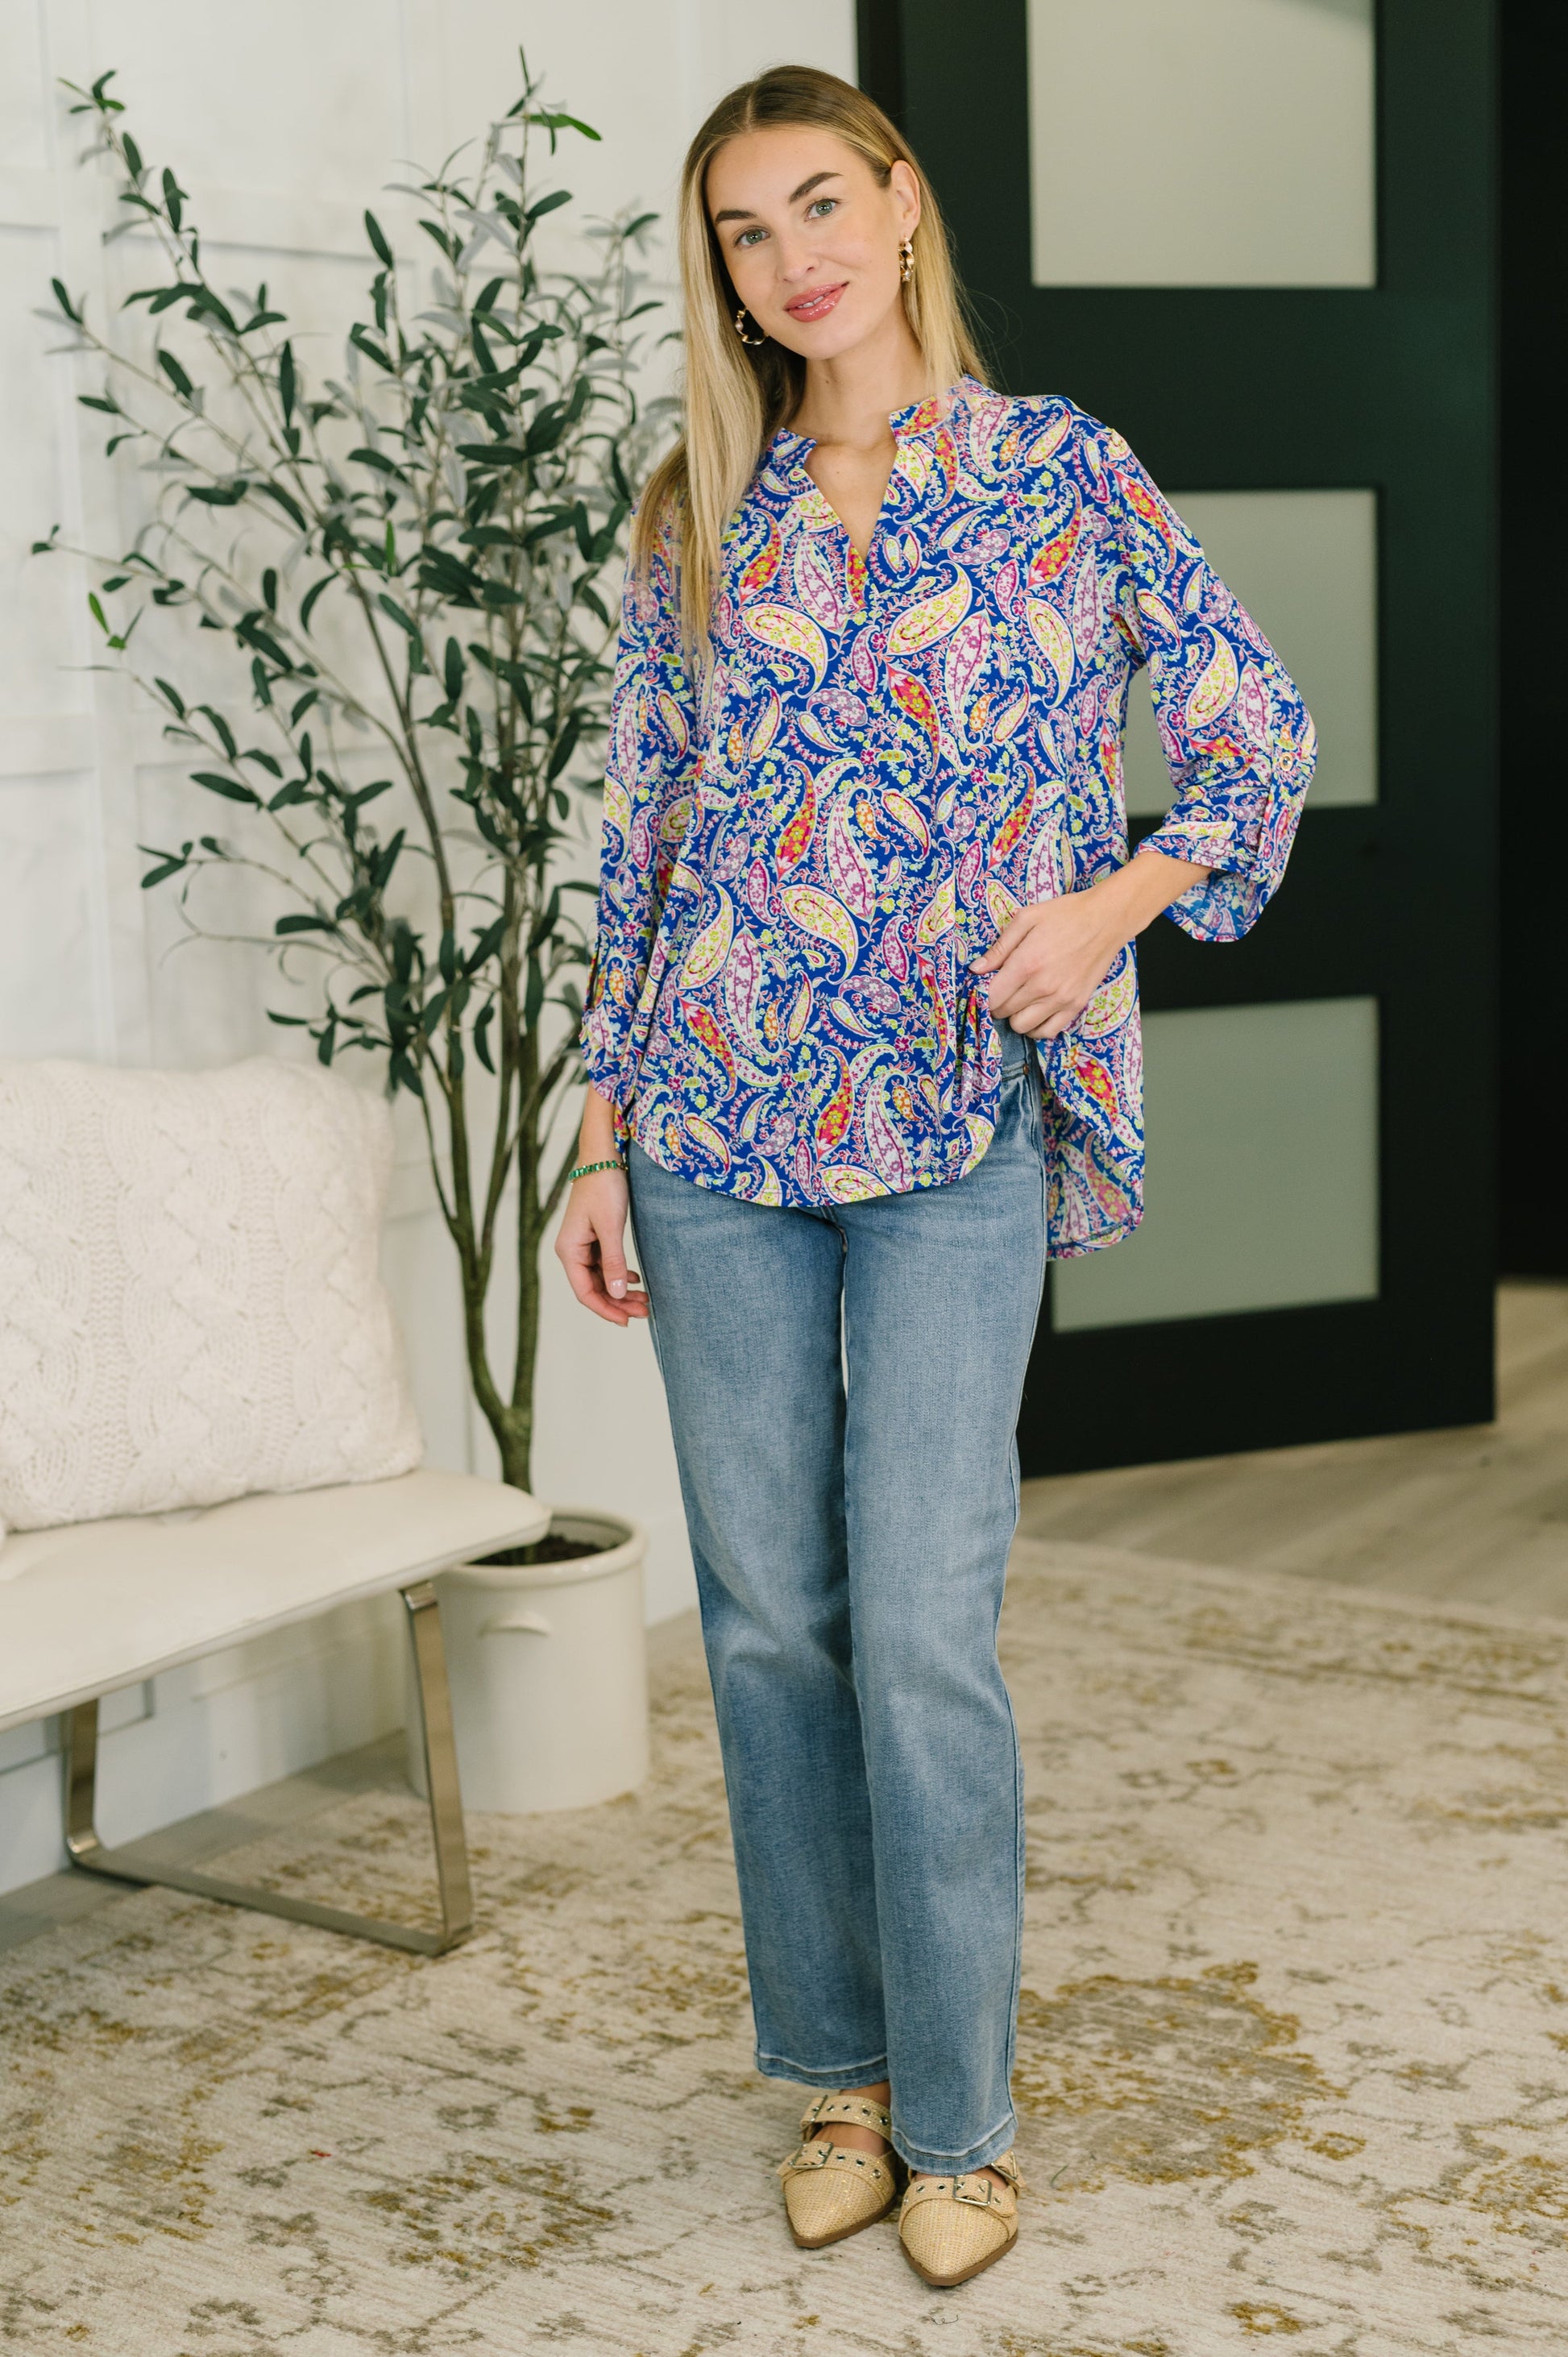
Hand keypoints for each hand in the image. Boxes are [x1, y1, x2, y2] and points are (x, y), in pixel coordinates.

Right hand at [555, 1165, 648, 1325]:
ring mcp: (582, 1245)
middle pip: (593, 1288)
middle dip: (617, 1302)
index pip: (585, 1292)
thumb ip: (613, 1261)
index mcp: (569, 1251)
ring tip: (645, 1300)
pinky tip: (635, 1280)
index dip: (606, 1309)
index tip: (627, 1321)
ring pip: (601, 1278)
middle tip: (645, 1311)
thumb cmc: (603, 1188)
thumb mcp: (611, 1227)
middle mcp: (572, 1251)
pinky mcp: (593, 1237)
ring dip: (620, 1290)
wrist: (603, 1157)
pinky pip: (604, 1264)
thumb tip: (615, 1294)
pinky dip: (619, 1274)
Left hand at [973, 852, 1207, 1039]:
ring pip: (1022, 1027)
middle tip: (1003, 990)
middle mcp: (1042, 987)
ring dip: (1014, 1016)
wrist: (1106, 920)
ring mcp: (1061, 999)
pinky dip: (1036, 1026)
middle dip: (997, 1004)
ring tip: (1019, 1000)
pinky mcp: (1076, 1005)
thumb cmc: (1065, 914)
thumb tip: (976, 970)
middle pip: (1004, 1013)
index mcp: (1026, 964)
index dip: (982, 995)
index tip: (986, 987)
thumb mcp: (1027, 919)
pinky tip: (1035, 1011)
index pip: (992, 997)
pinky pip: (1048, 1032)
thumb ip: (1000, 947)